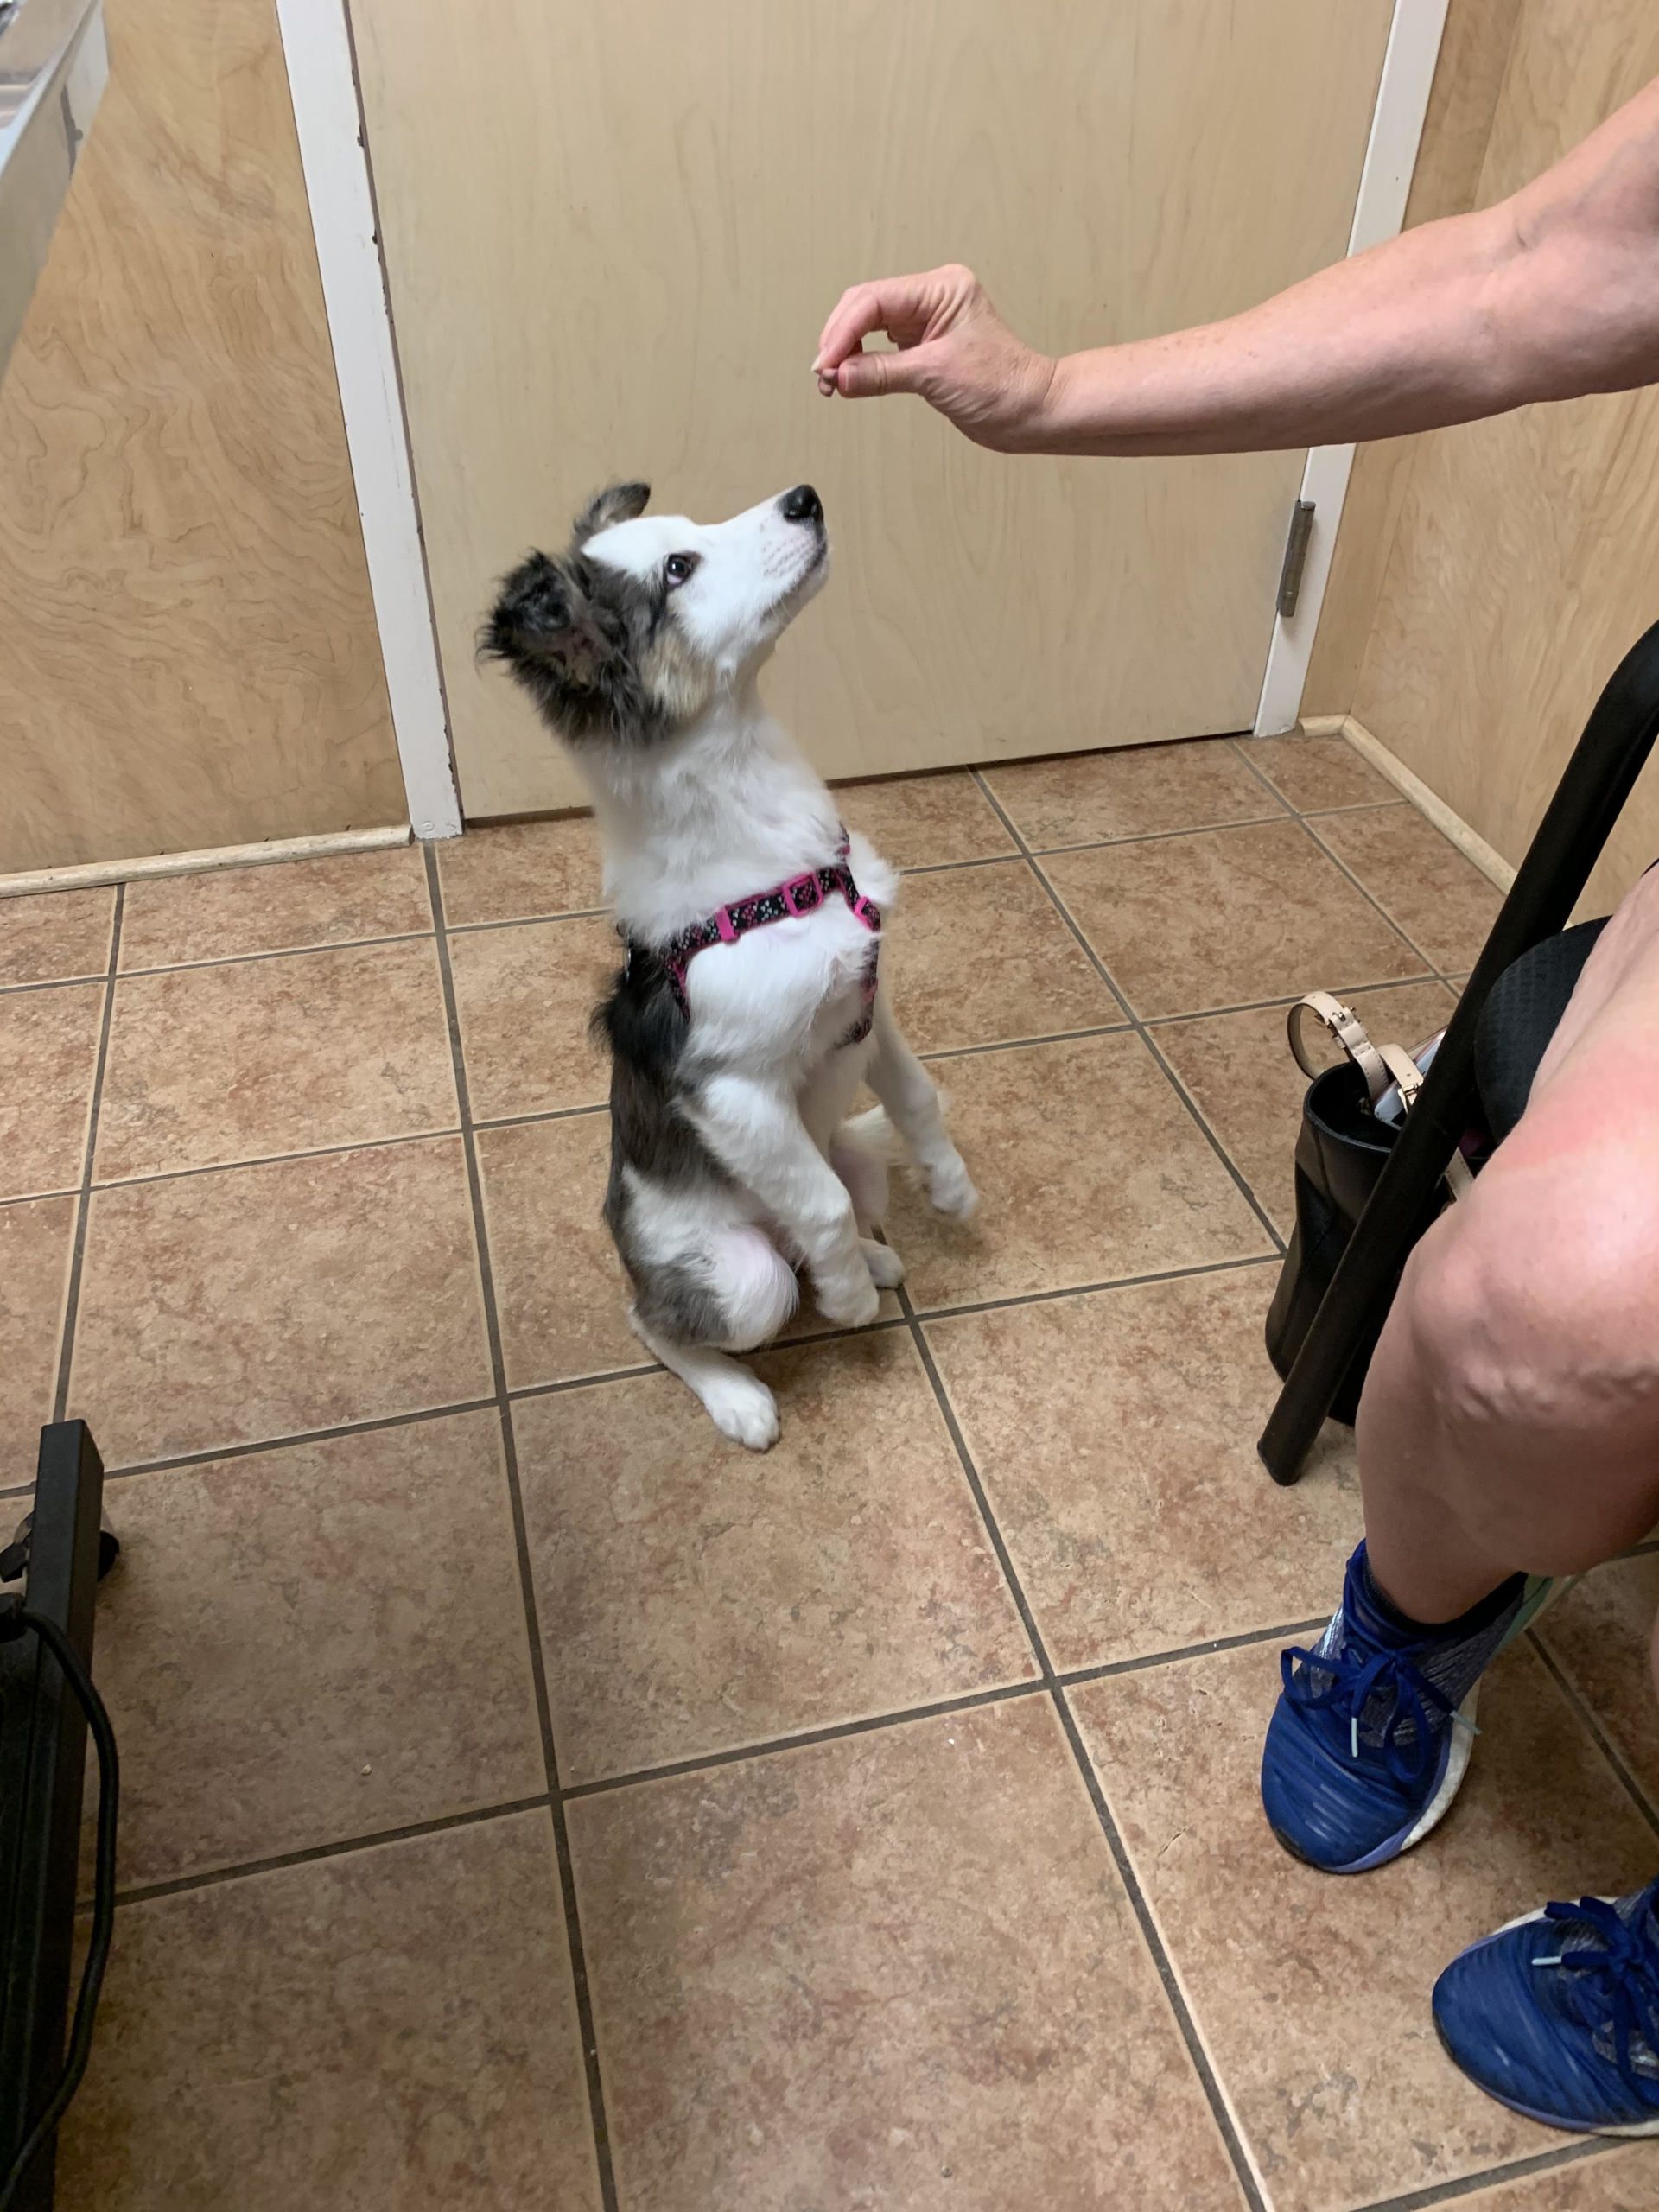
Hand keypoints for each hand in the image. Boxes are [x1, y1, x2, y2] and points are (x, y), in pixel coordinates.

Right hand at [813, 264, 1057, 451]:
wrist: (1032, 411)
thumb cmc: (1004, 387)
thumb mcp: (936, 377)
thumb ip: (881, 374)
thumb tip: (840, 377)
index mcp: (942, 288)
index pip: (874, 300)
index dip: (843, 332)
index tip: (826, 365)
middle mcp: (933, 297)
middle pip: (865, 307)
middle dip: (840, 340)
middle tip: (825, 376)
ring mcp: (927, 319)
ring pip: (868, 325)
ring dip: (847, 352)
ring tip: (834, 382)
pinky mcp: (924, 344)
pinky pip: (880, 346)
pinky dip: (862, 363)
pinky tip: (851, 379)